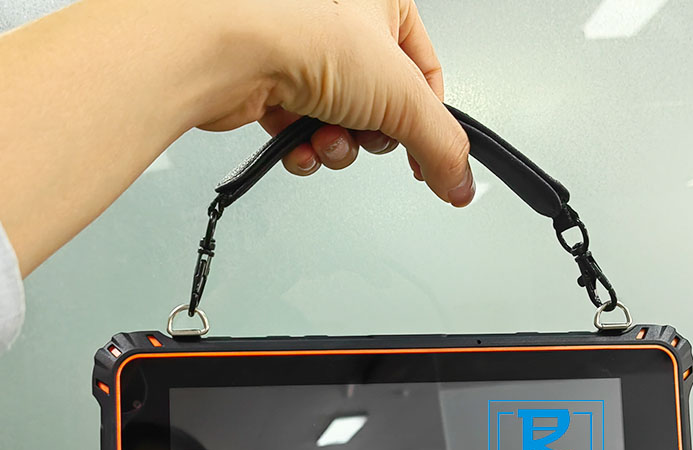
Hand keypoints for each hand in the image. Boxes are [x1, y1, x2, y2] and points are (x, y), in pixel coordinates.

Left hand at [189, 0, 474, 205]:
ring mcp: (307, 57)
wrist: (226, 48)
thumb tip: (460, 183)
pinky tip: (299, 139)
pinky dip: (306, 148)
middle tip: (363, 128)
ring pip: (344, 126)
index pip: (427, 78)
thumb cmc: (300, 33)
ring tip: (324, 132)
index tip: (429, 161)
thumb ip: (440, 146)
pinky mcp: (275, 87)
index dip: (428, 125)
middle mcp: (344, 27)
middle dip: (372, 135)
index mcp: (384, 6)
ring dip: (338, 146)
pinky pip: (306, 134)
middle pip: (384, 109)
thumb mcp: (402, 96)